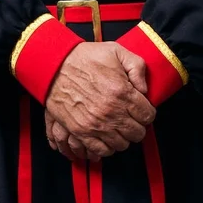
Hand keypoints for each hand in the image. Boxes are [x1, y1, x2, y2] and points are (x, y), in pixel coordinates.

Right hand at [42, 43, 154, 160]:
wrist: (54, 64)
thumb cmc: (84, 57)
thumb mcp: (116, 51)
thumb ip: (137, 67)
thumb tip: (145, 89)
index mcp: (122, 92)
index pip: (148, 115)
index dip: (147, 112)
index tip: (141, 108)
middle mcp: (112, 112)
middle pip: (138, 133)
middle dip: (137, 125)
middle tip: (130, 117)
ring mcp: (96, 124)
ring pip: (122, 144)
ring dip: (123, 136)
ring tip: (118, 126)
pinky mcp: (81, 132)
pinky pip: (102, 150)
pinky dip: (108, 146)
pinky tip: (106, 135)